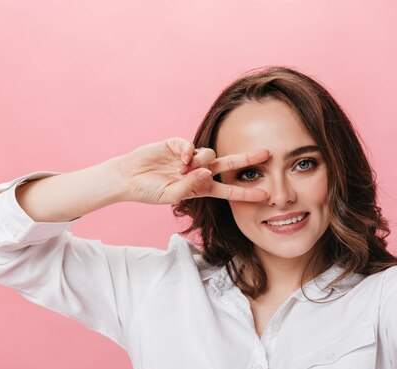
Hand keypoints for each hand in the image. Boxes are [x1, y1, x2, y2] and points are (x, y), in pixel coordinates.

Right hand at [115, 137, 268, 204]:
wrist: (128, 178)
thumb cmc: (150, 191)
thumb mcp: (171, 195)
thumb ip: (190, 186)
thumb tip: (207, 173)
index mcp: (201, 187)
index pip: (227, 190)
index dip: (245, 192)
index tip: (264, 195)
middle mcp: (199, 171)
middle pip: (228, 164)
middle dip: (247, 159)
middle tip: (267, 153)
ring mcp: (190, 157)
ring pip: (208, 154)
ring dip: (200, 162)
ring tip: (182, 170)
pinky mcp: (178, 144)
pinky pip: (190, 145)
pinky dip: (188, 152)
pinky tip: (180, 159)